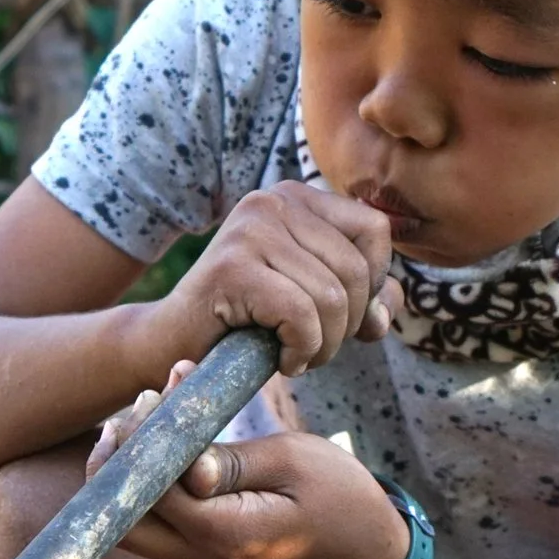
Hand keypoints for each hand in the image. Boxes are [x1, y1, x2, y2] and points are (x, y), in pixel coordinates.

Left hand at [87, 364, 411, 558]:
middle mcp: (202, 554)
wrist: (361, 539)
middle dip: (115, 467)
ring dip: (128, 473)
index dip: (140, 447)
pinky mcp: (200, 544)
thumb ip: (232, 463)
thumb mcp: (292, 462)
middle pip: (125, 522)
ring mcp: (198, 555)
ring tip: (146, 417)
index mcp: (227, 534)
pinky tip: (164, 437)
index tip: (152, 400)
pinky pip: (158, 519)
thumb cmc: (336, 492)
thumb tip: (184, 464)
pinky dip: (150, 480)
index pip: (156, 493)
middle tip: (131, 415)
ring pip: (134, 523)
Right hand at [142, 182, 401, 379]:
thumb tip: (386, 310)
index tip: (340, 315)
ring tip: (299, 357)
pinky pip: (301, 316)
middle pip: (355, 271)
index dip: (373, 284)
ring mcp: (249, 230)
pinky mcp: (232, 268)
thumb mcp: (313, 301)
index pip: (374, 231)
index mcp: (296, 197)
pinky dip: (302, 351)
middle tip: (315, 349)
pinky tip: (284, 362)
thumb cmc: (247, 323)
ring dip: (325, 345)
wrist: (171, 344)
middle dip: (347, 326)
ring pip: (331, 297)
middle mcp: (272, 200)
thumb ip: (362, 298)